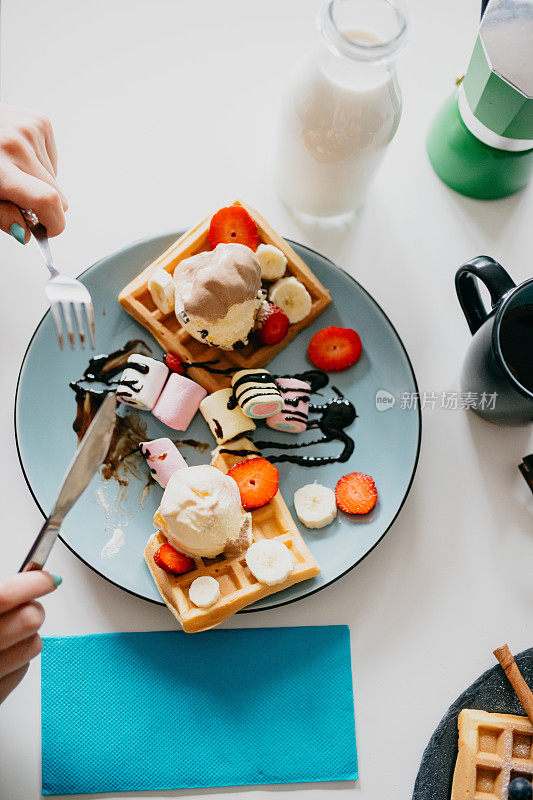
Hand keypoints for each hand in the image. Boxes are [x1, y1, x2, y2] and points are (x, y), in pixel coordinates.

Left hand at [0, 103, 67, 242]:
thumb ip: (2, 218)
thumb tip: (26, 233)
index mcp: (0, 168)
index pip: (46, 200)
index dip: (54, 223)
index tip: (47, 229)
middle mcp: (18, 145)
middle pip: (57, 195)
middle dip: (43, 205)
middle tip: (18, 198)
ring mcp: (31, 130)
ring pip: (55, 179)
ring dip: (39, 181)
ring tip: (12, 168)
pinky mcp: (40, 121)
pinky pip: (53, 160)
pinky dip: (40, 164)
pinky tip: (20, 155)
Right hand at [0, 571, 60, 703]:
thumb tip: (21, 582)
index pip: (4, 597)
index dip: (31, 583)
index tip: (46, 579)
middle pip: (28, 620)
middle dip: (33, 608)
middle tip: (26, 604)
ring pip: (33, 645)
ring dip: (27, 635)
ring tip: (10, 631)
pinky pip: (22, 670)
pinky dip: (18, 659)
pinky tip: (2, 653)